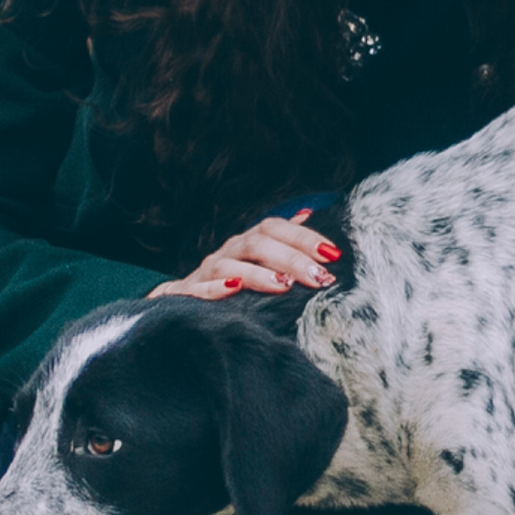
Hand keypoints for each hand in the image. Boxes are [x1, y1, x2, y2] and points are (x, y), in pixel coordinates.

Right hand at [151, 206, 340, 299]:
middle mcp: (229, 251)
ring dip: (258, 274)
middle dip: (292, 259)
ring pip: (230, 265)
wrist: (181, 300)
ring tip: (284, 285)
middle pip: (258, 244)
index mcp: (249, 243)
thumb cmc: (231, 282)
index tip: (333, 254)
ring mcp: (206, 270)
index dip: (304, 237)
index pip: (276, 228)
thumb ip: (282, 242)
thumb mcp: (260, 263)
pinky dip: (214, 288)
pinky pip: (197, 288)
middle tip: (320, 277)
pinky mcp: (184, 292)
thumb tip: (308, 213)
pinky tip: (233, 288)